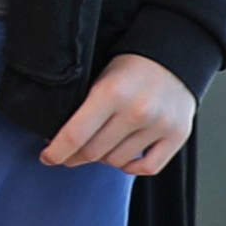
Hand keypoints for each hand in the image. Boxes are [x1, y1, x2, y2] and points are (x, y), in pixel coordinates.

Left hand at [43, 53, 196, 176]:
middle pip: (94, 152)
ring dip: (103, 159)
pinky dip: (131, 168)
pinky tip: (123, 158)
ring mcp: (160, 125)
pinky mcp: (178, 135)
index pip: (75, 134)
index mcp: (111, 92)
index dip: (57, 152)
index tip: (47, 158)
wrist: (173, 58)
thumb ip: (82, 108)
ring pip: (118, 162)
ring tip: (100, 146)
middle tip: (69, 154)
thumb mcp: (98, 78)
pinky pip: (148, 168)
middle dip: (75, 156)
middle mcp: (137, 111)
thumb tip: (58, 140)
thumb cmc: (130, 68)